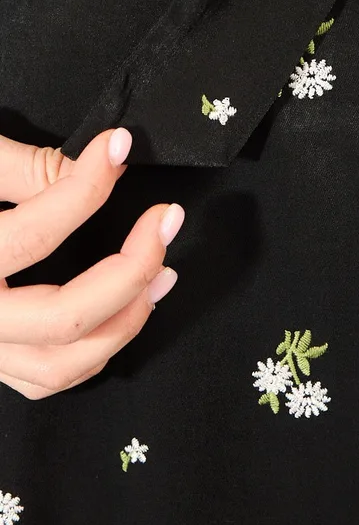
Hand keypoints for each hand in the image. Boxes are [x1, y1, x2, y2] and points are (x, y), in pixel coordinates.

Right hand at [0, 126, 182, 398]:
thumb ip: (24, 168)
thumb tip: (99, 163)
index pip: (33, 234)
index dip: (86, 187)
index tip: (117, 145)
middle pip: (63, 318)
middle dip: (131, 269)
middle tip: (167, 218)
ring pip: (63, 365)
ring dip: (128, 320)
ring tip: (163, 270)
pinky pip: (47, 379)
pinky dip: (98, 352)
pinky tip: (126, 311)